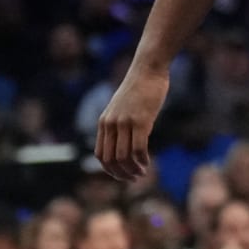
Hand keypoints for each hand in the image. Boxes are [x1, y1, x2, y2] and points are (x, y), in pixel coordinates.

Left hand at [96, 61, 169, 180]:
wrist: (147, 70)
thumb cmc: (139, 87)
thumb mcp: (122, 107)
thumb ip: (119, 122)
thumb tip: (124, 139)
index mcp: (104, 122)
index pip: (100, 155)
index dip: (110, 170)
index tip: (123, 174)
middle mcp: (111, 124)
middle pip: (110, 159)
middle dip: (121, 174)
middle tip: (134, 178)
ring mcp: (125, 123)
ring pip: (124, 157)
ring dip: (133, 169)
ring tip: (142, 173)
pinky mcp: (140, 121)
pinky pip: (138, 148)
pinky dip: (142, 160)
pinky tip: (148, 163)